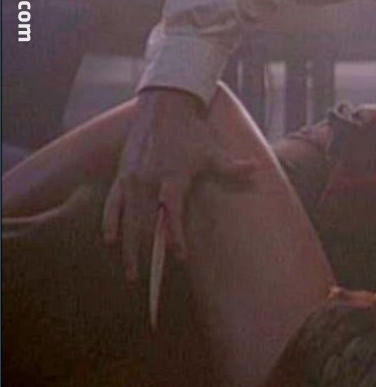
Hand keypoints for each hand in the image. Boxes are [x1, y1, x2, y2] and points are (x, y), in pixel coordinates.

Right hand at [102, 88, 257, 281]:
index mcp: (173, 177)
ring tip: (129, 270)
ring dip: (127, 246)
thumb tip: (256, 169)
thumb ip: (231, 166)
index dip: (174, 235)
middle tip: (145, 279)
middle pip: (143, 223)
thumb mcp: (213, 150)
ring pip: (126, 219)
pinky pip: (112, 204)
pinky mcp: (121, 175)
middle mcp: (149, 180)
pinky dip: (110, 222)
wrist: (164, 107)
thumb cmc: (193, 131)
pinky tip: (109, 240)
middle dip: (144, 253)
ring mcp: (132, 179)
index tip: (180, 256)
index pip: (171, 213)